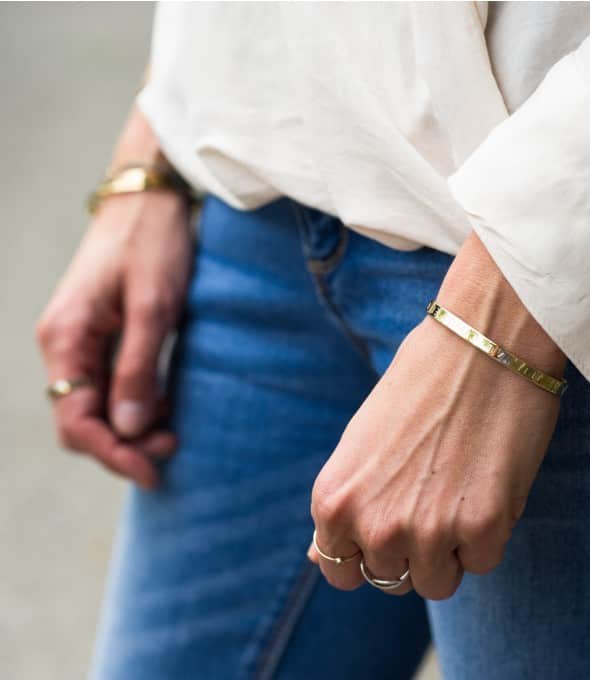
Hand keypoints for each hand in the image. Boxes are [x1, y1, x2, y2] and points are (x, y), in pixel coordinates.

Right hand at [36, 189, 192, 487]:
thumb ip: (138, 368)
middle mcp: (66, 344)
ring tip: (172, 431)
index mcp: (65, 338)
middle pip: (83, 417)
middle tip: (171, 448)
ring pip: (99, 403)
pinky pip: (112, 382)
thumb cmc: (152, 243)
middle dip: (124, 442)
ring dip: (131, 425)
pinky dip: (136, 401)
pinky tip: (163, 404)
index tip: (152, 470)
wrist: (152, 197)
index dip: (112, 453)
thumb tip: (129, 429)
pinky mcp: (106, 332)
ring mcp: (84, 339)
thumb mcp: (153, 308)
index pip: (75, 419)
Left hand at [309, 233, 565, 598]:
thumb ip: (341, 507)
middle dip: (411, 549)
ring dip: (450, 548)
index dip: (366, 554)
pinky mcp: (482, 527)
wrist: (478, 343)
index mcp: (333, 501)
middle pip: (392, 580)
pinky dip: (488, 533)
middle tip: (430, 492)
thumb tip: (316, 559)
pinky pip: (483, 562)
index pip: (339, 572)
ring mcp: (426, 530)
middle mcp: (372, 525)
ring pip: (438, 583)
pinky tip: (486, 481)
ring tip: (458, 487)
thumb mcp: (357, 446)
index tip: (389, 523)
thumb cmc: (417, 387)